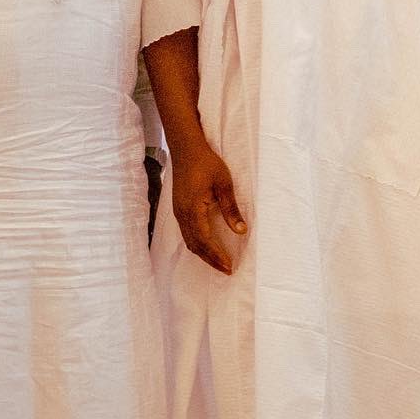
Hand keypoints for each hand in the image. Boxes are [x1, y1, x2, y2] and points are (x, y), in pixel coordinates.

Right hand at [170, 138, 246, 273]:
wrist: (186, 149)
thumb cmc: (207, 163)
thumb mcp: (224, 184)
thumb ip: (231, 208)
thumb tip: (241, 231)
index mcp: (192, 211)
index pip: (205, 241)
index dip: (217, 256)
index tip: (229, 266)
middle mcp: (182, 216)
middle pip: (195, 245)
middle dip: (210, 260)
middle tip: (226, 269)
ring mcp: (178, 213)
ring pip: (189, 241)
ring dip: (203, 253)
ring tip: (218, 262)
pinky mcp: (179, 208)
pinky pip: (187, 233)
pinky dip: (197, 243)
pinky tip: (206, 246)